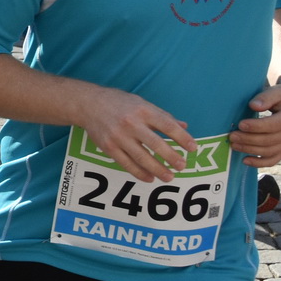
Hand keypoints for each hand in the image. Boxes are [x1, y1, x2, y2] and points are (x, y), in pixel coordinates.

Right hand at [74, 87, 196, 182]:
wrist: (88, 104)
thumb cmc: (119, 102)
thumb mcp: (142, 103)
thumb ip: (163, 116)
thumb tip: (184, 126)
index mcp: (143, 110)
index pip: (167, 125)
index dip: (182, 138)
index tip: (193, 148)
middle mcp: (131, 123)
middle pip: (156, 144)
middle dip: (171, 157)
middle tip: (182, 166)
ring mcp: (119, 136)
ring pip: (141, 157)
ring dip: (157, 169)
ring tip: (169, 177)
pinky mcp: (109, 147)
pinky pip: (126, 163)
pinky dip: (139, 173)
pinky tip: (150, 178)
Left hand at [230, 79, 280, 166]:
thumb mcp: (276, 91)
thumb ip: (265, 97)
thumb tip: (253, 106)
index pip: (272, 125)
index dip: (256, 126)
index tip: (240, 124)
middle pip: (268, 140)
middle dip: (248, 139)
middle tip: (231, 136)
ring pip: (268, 152)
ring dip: (250, 150)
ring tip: (233, 145)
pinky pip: (273, 160)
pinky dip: (259, 163)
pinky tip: (245, 160)